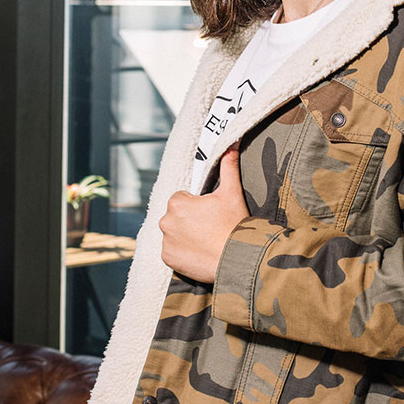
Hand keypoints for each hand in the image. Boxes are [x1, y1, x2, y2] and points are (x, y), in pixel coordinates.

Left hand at [159, 146, 248, 282]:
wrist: (237, 259)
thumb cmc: (234, 224)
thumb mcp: (232, 192)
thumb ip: (228, 166)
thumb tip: (231, 145)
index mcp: (177, 202)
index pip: (182, 199)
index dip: (197, 205)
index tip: (210, 214)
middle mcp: (165, 221)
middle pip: (176, 216)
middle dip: (189, 220)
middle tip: (209, 228)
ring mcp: (166, 241)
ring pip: (173, 233)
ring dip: (184, 235)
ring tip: (205, 241)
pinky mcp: (167, 258)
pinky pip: (172, 251)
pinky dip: (182, 252)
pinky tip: (198, 252)